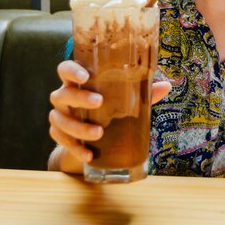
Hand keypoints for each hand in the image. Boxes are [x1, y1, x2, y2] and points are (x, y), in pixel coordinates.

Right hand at [48, 60, 171, 171]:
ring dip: (78, 127)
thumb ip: (142, 92)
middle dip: (79, 98)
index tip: (84, 76)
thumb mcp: (124, 99)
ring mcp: (59, 116)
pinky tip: (89, 155)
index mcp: (78, 82)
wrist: (91, 135)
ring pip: (59, 119)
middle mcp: (64, 97)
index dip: (71, 70)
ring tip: (99, 133)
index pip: (65, 70)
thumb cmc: (108, 108)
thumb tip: (166, 86)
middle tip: (99, 102)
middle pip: (61, 94)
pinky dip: (75, 148)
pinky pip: (61, 141)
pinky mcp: (58, 135)